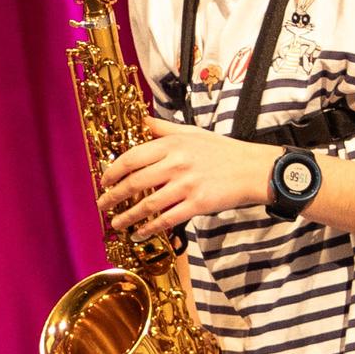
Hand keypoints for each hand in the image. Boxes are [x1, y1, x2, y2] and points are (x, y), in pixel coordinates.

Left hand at [98, 123, 272, 239]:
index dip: (113, 171)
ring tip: (116, 224)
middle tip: (102, 205)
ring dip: (128, 216)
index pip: (132, 157)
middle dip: (113, 196)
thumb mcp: (192, 132)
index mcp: (172, 144)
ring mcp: (187, 185)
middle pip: (135, 182)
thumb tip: (141, 119)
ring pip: (148, 204)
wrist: (253, 169)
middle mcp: (176, 163)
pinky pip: (167, 219)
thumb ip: (164, 128)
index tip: (104, 181)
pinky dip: (150, 228)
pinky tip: (140, 233)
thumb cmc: (222, 150)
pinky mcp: (198, 204)